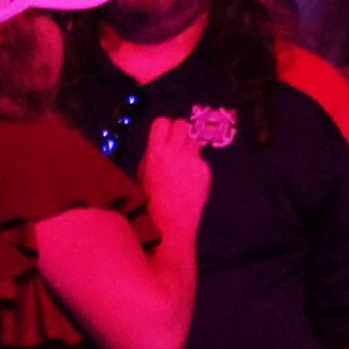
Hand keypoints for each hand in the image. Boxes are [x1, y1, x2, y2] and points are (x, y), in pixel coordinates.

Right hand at [138, 122, 212, 246]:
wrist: (171, 226)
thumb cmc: (150, 204)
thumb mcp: (142, 175)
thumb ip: (152, 156)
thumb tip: (159, 147)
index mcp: (156, 153)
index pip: (162, 122)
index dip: (162, 129)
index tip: (162, 137)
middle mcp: (177, 153)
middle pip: (182, 124)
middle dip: (178, 132)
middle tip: (175, 145)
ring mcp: (194, 162)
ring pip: (194, 140)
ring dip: (188, 147)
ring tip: (182, 164)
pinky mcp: (206, 172)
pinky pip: (201, 160)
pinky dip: (196, 167)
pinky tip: (189, 182)